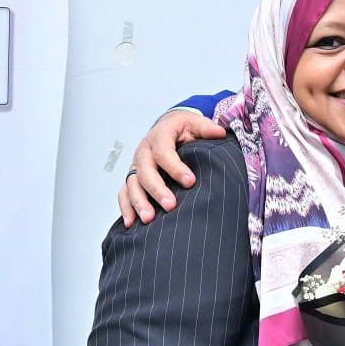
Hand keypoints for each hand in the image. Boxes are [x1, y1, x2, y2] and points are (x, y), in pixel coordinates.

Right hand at [117, 111, 225, 226]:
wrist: (167, 127)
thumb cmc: (182, 127)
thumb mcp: (194, 122)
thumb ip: (206, 128)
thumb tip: (220, 132)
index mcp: (159, 136)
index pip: (163, 152)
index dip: (175, 167)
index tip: (190, 181)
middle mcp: (144, 151)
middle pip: (145, 172)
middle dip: (157, 190)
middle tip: (171, 205)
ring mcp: (136, 165)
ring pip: (132, 185)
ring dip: (139, 202)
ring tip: (149, 219)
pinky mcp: (133, 178)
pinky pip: (124, 193)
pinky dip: (126, 208)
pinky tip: (132, 223)